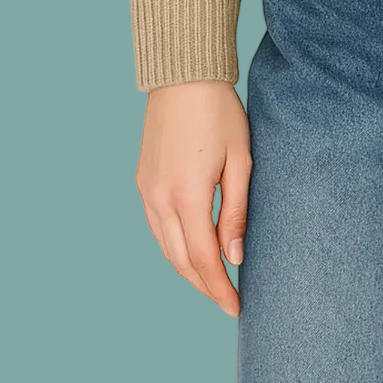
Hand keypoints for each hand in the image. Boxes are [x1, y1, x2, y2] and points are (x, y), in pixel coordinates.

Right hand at [135, 80, 252, 316]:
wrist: (183, 76)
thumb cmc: (219, 112)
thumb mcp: (240, 159)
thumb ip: (236, 211)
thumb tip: (234, 257)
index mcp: (188, 196)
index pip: (205, 260)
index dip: (220, 288)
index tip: (237, 306)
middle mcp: (160, 199)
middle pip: (182, 261)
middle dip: (205, 286)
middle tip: (227, 299)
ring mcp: (146, 191)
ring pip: (165, 248)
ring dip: (188, 269)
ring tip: (213, 280)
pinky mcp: (142, 181)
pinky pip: (156, 228)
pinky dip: (174, 246)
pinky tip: (191, 248)